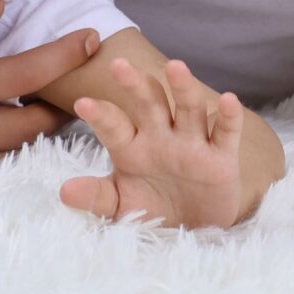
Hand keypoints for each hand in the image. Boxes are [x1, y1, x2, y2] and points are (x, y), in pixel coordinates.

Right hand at [0, 0, 93, 172]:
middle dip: (63, 107)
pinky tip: (6, 127)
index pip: (22, 77)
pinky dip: (1, 145)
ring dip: (34, 128)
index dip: (63, 58)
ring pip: (8, 151)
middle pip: (30, 128)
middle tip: (85, 84)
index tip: (93, 39)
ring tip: (55, 104)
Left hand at [62, 58, 254, 228]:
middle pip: (150, 104)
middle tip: (118, 65)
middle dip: (136, 85)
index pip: (114, 126)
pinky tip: (229, 99)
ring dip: (183, 88)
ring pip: (189, 109)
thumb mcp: (120, 207)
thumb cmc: (153, 208)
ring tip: (176, 66)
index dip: (101, 115)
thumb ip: (96, 196)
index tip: (82, 103)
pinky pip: (226, 133)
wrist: (193, 228)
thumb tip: (64, 191)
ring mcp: (192, 144)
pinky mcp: (221, 158)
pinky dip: (229, 117)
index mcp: (133, 146)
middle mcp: (162, 137)